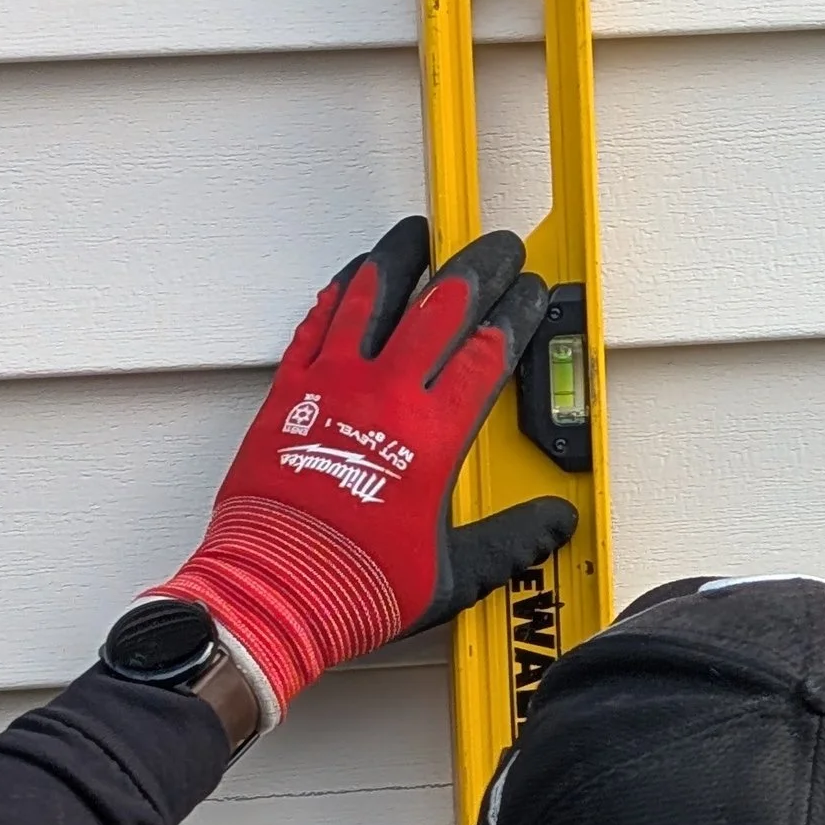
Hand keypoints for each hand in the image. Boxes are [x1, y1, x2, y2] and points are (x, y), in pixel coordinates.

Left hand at [151, 218, 574, 724]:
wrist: (274, 590)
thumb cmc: (353, 583)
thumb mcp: (452, 574)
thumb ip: (509, 541)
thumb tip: (550, 524)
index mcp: (433, 436)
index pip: (487, 352)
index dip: (516, 314)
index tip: (530, 294)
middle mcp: (385, 398)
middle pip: (440, 307)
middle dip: (476, 268)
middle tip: (495, 247)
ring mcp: (332, 387)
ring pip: (372, 298)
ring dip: (401, 258)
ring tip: (419, 234)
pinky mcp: (289, 394)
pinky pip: (316, 324)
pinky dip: (338, 293)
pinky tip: (349, 277)